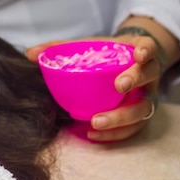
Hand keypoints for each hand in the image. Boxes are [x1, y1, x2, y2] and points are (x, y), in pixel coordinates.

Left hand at [26, 33, 162, 141]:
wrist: (125, 65)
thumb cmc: (106, 55)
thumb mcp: (87, 46)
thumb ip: (58, 48)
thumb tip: (30, 53)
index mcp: (137, 52)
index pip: (148, 48)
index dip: (146, 51)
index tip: (137, 54)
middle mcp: (148, 75)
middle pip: (149, 76)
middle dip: (135, 80)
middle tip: (119, 86)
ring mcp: (147, 96)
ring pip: (144, 108)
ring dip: (122, 116)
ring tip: (98, 121)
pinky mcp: (141, 116)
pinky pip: (133, 128)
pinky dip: (115, 133)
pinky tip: (94, 134)